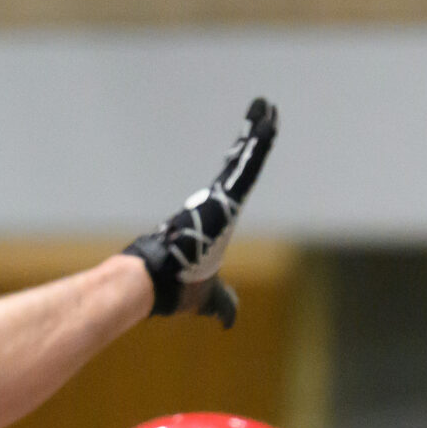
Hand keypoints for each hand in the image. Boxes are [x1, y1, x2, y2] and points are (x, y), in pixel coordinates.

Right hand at [126, 99, 278, 326]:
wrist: (157, 285)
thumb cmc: (179, 289)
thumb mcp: (212, 296)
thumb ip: (223, 303)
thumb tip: (229, 320)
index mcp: (216, 219)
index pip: (235, 183)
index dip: (244, 160)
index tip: (250, 140)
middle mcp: (216, 203)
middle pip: (241, 164)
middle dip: (253, 137)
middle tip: (265, 110)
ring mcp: (218, 199)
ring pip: (245, 160)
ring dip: (259, 133)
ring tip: (269, 107)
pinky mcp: (221, 200)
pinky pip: (246, 168)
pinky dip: (258, 145)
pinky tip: (269, 122)